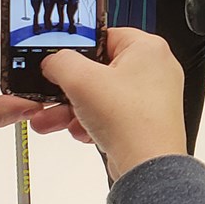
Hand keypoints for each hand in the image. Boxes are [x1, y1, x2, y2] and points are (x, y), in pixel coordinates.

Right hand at [30, 28, 187, 179]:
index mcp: (148, 48)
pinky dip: (92, 122)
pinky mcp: (146, 120)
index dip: (77, 49)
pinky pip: (112, 114)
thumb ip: (59, 61)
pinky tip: (79, 132)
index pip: (104, 36)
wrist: (148, 167)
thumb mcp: (80, 80)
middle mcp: (155, 69)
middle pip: (100, 70)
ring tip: (51, 121)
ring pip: (102, 95)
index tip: (57, 61)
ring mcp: (152, 96)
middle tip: (49, 95)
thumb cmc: (132, 122)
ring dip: (73, 108)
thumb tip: (52, 60)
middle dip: (69, 88)